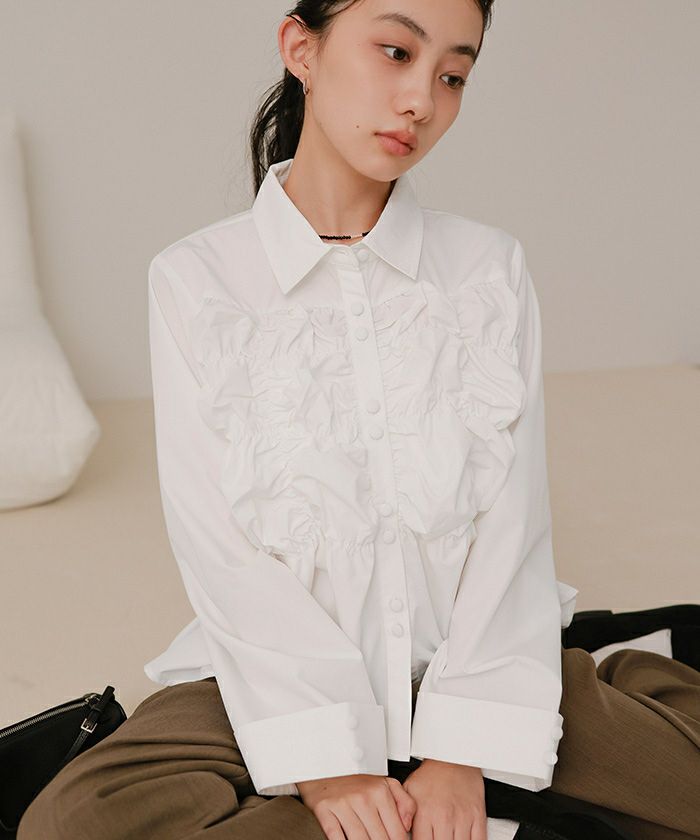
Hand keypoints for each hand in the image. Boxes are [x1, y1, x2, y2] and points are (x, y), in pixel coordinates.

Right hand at [297, 773, 417, 838]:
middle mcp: (362, 797)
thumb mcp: (386, 785)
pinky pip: (336, 838)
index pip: (397, 833)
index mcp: (380, 792)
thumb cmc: (357, 783)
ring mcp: (343, 804)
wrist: (326, 768)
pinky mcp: (324, 810)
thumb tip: (407, 826)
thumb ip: (405, 803)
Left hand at [401, 758, 486, 838]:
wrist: (452, 757)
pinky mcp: (478, 816)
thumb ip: (402, 814)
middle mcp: (444, 816)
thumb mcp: (408, 790)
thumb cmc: (431, 776)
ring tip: (446, 837)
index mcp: (425, 812)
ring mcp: (462, 817)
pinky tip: (462, 839)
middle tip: (436, 838)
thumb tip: (401, 831)